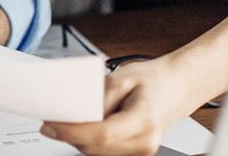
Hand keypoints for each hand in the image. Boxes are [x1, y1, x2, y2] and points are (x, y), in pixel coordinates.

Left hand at [39, 56, 207, 155]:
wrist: (177, 87)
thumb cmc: (154, 80)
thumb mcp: (122, 78)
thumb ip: (97, 97)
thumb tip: (73, 111)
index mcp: (144, 121)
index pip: (101, 135)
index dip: (71, 132)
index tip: (50, 124)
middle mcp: (144, 142)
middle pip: (95, 147)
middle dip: (69, 135)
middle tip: (51, 119)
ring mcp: (141, 152)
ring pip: (97, 153)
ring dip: (78, 138)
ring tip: (67, 120)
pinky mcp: (135, 153)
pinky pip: (104, 151)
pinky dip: (90, 140)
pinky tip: (85, 126)